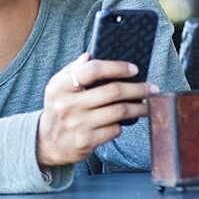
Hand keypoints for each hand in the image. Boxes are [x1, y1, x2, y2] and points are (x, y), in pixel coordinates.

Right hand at [37, 53, 158, 167]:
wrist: (47, 143)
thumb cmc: (58, 109)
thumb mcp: (57, 88)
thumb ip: (72, 70)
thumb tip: (89, 56)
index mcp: (60, 87)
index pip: (92, 70)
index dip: (116, 67)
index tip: (134, 69)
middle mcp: (68, 105)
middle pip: (113, 92)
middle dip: (138, 88)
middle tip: (152, 88)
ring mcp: (78, 124)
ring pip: (119, 112)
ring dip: (138, 108)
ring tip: (147, 105)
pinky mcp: (86, 142)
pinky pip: (114, 130)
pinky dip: (121, 125)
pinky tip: (122, 122)